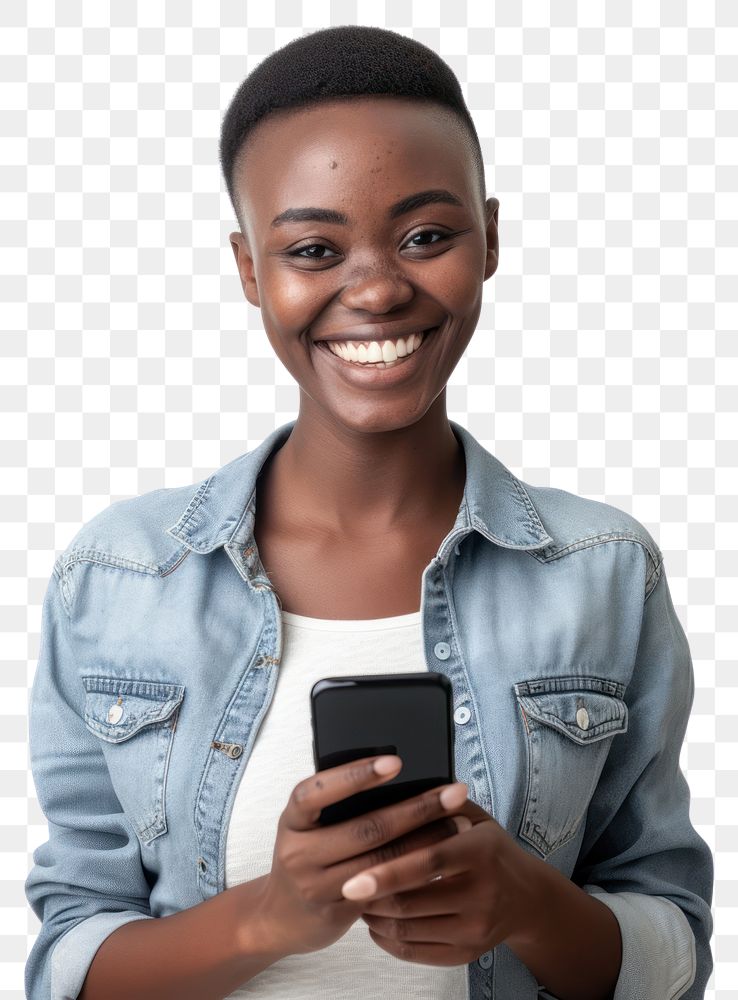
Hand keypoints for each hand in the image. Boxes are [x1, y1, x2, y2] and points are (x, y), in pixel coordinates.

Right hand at [250, 754, 471, 959]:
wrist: (281, 917)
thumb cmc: (307, 856)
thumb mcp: (308, 827)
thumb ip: (337, 806)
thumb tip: (396, 772)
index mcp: (293, 818)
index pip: (319, 790)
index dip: (356, 775)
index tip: (396, 762)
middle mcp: (299, 851)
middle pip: (365, 827)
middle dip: (416, 808)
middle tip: (453, 792)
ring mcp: (316, 886)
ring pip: (381, 861)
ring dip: (426, 841)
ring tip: (459, 823)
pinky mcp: (337, 912)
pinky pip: (384, 889)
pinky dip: (415, 871)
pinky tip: (442, 860)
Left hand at [348, 797, 543, 966]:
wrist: (528, 897)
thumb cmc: (491, 850)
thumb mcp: (475, 817)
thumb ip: (439, 804)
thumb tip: (391, 790)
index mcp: (480, 852)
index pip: (428, 862)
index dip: (386, 872)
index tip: (351, 880)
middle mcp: (482, 894)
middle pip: (411, 902)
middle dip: (370, 897)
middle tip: (344, 884)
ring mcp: (475, 929)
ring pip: (408, 929)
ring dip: (374, 917)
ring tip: (358, 900)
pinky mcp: (467, 954)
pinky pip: (416, 952)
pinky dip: (388, 939)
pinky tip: (378, 922)